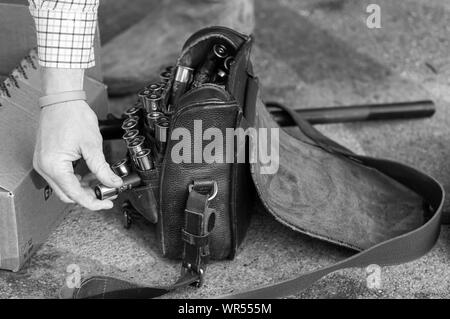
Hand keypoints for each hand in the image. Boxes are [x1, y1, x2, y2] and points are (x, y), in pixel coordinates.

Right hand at [33, 67, 121, 209]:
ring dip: (82, 187)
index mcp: (54, 166)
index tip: (107, 202)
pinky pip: (61, 176)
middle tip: (106, 192)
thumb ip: (102, 168)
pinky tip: (89, 173)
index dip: (93, 202)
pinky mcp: (46, 158)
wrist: (62, 99)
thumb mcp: (92, 146)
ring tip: (100, 181)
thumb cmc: (73, 116)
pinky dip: (75, 178)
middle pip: (67, 194)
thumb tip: (113, 183)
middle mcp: (44, 167)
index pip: (75, 194)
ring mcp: (43, 163)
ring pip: (64, 186)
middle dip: (88, 196)